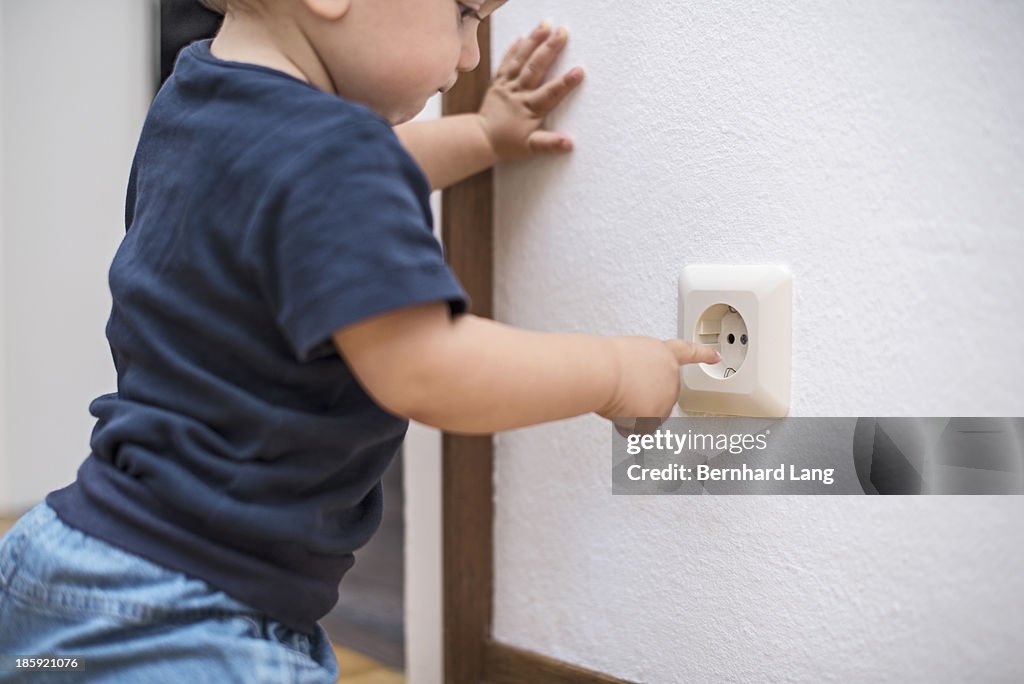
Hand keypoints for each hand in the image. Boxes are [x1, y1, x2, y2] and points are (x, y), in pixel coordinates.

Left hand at [478, 21, 583, 161]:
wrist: (481, 139)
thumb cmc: (510, 144)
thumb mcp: (530, 147)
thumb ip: (550, 144)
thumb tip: (569, 143)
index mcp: (529, 109)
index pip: (550, 94)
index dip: (565, 83)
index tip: (579, 70)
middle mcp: (518, 94)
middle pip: (535, 68)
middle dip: (550, 49)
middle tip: (563, 31)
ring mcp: (507, 86)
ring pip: (521, 60)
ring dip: (533, 41)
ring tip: (546, 24)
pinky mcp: (498, 82)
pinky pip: (506, 62)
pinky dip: (514, 49)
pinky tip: (523, 36)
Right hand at [598, 337, 720, 422]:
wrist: (604, 372)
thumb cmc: (607, 360)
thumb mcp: (629, 354)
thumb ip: (641, 367)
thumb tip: (635, 388)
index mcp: (663, 354)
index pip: (688, 353)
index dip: (703, 355)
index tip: (715, 356)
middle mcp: (671, 375)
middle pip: (661, 394)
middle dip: (643, 396)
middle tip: (625, 388)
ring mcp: (667, 397)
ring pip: (650, 414)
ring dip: (635, 411)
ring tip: (620, 396)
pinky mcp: (659, 416)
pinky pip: (642, 428)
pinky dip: (629, 425)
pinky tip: (621, 411)